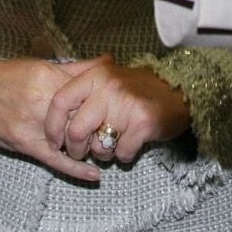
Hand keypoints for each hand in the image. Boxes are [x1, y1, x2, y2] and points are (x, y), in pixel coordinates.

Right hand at [0, 57, 103, 181]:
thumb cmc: (5, 75)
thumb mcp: (40, 64)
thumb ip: (75, 68)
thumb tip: (107, 60)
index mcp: (49, 77)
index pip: (89, 92)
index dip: (105, 101)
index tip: (115, 106)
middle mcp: (43, 101)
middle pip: (84, 116)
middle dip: (101, 124)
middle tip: (112, 128)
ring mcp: (33, 124)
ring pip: (73, 138)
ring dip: (90, 144)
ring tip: (103, 147)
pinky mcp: (25, 144)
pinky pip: (55, 160)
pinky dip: (76, 169)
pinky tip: (94, 176)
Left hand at [44, 55, 190, 164]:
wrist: (180, 91)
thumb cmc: (138, 89)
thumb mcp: (108, 77)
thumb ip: (82, 87)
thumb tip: (52, 107)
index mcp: (95, 76)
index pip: (60, 102)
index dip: (52, 126)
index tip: (53, 141)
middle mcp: (108, 88)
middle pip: (76, 131)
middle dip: (76, 149)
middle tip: (83, 152)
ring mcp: (126, 106)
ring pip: (99, 147)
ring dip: (103, 154)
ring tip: (112, 144)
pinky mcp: (143, 123)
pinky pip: (121, 153)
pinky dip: (124, 155)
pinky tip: (131, 144)